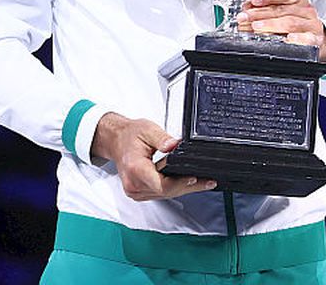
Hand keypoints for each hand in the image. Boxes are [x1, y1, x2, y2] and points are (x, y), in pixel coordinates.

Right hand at [91, 112, 215, 199]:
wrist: (116, 140)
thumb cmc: (130, 135)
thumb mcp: (148, 130)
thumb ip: (162, 138)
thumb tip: (174, 145)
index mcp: (135, 169)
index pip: (160, 184)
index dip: (179, 183)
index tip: (194, 178)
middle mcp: (133, 184)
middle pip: (166, 191)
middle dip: (188, 187)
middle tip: (208, 182)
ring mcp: (135, 190)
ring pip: (164, 194)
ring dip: (184, 189)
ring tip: (204, 183)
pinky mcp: (139, 191)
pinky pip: (160, 193)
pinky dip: (174, 188)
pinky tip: (188, 183)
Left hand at [237, 0, 325, 62]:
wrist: (314, 38)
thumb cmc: (295, 22)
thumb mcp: (282, 11)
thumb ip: (265, 8)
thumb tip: (247, 8)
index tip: (254, 0)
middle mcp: (306, 10)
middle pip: (282, 9)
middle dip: (260, 13)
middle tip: (244, 17)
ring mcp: (311, 24)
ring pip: (291, 22)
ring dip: (271, 25)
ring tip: (256, 27)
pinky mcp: (315, 39)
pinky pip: (307, 38)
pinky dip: (297, 39)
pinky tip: (287, 39)